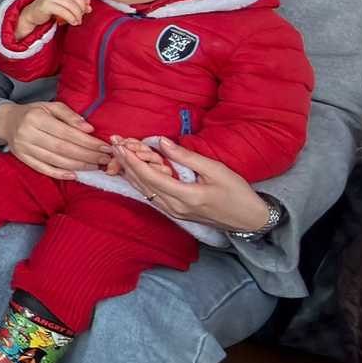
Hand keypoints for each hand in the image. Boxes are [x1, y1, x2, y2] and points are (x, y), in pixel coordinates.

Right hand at [0, 99, 98, 177]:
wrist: (6, 122)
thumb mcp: (50, 107)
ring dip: (78, 165)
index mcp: (36, 118)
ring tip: (95, 166)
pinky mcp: (22, 159)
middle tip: (104, 158)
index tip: (104, 146)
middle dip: (87, 155)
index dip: (88, 142)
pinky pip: (43, 169)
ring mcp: (24, 148)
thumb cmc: (33, 113)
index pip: (67, 133)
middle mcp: (28, 134)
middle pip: (63, 148)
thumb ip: (70, 116)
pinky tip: (74, 175)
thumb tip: (88, 129)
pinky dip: (59, 173)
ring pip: (55, 160)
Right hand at [19, 0, 92, 37]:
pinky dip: (71, 18)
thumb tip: (89, 8)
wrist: (32, 14)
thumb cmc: (49, 8)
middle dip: (82, 8)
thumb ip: (75, 3)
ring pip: (71, 5)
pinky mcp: (46, 5)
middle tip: (82, 15)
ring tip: (78, 21)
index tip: (87, 4)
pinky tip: (73, 22)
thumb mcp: (63, 3)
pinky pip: (64, 12)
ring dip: (78, 15)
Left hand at [113, 137, 274, 234]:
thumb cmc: (237, 193)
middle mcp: (175, 208)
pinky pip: (150, 196)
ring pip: (143, 191)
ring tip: (117, 153)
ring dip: (129, 171)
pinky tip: (130, 171)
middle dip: (125, 162)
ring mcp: (174, 213)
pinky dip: (138, 182)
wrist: (249, 220)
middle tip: (113, 143)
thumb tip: (162, 142)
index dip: (133, 160)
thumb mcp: (216, 170)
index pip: (151, 177)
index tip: (121, 144)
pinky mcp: (175, 213)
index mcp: (186, 197)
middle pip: (142, 184)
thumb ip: (187, 157)